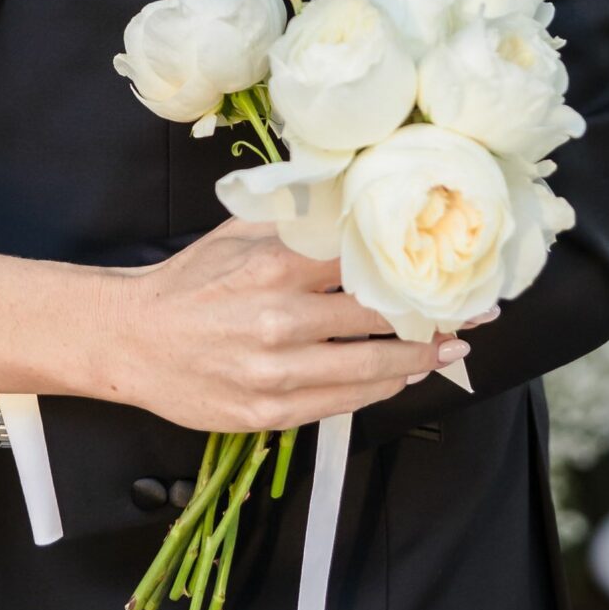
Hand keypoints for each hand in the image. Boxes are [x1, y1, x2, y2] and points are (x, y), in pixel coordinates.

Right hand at [114, 220, 475, 432]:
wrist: (133, 339)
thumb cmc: (189, 283)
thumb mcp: (236, 234)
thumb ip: (293, 219)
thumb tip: (349, 195)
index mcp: (274, 266)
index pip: (364, 265)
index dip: (415, 268)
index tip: (453, 269)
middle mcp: (280, 320)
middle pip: (379, 319)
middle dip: (434, 318)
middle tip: (475, 314)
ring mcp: (276, 373)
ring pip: (371, 368)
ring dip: (419, 360)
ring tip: (451, 350)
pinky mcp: (269, 414)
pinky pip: (343, 403)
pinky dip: (379, 388)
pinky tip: (402, 376)